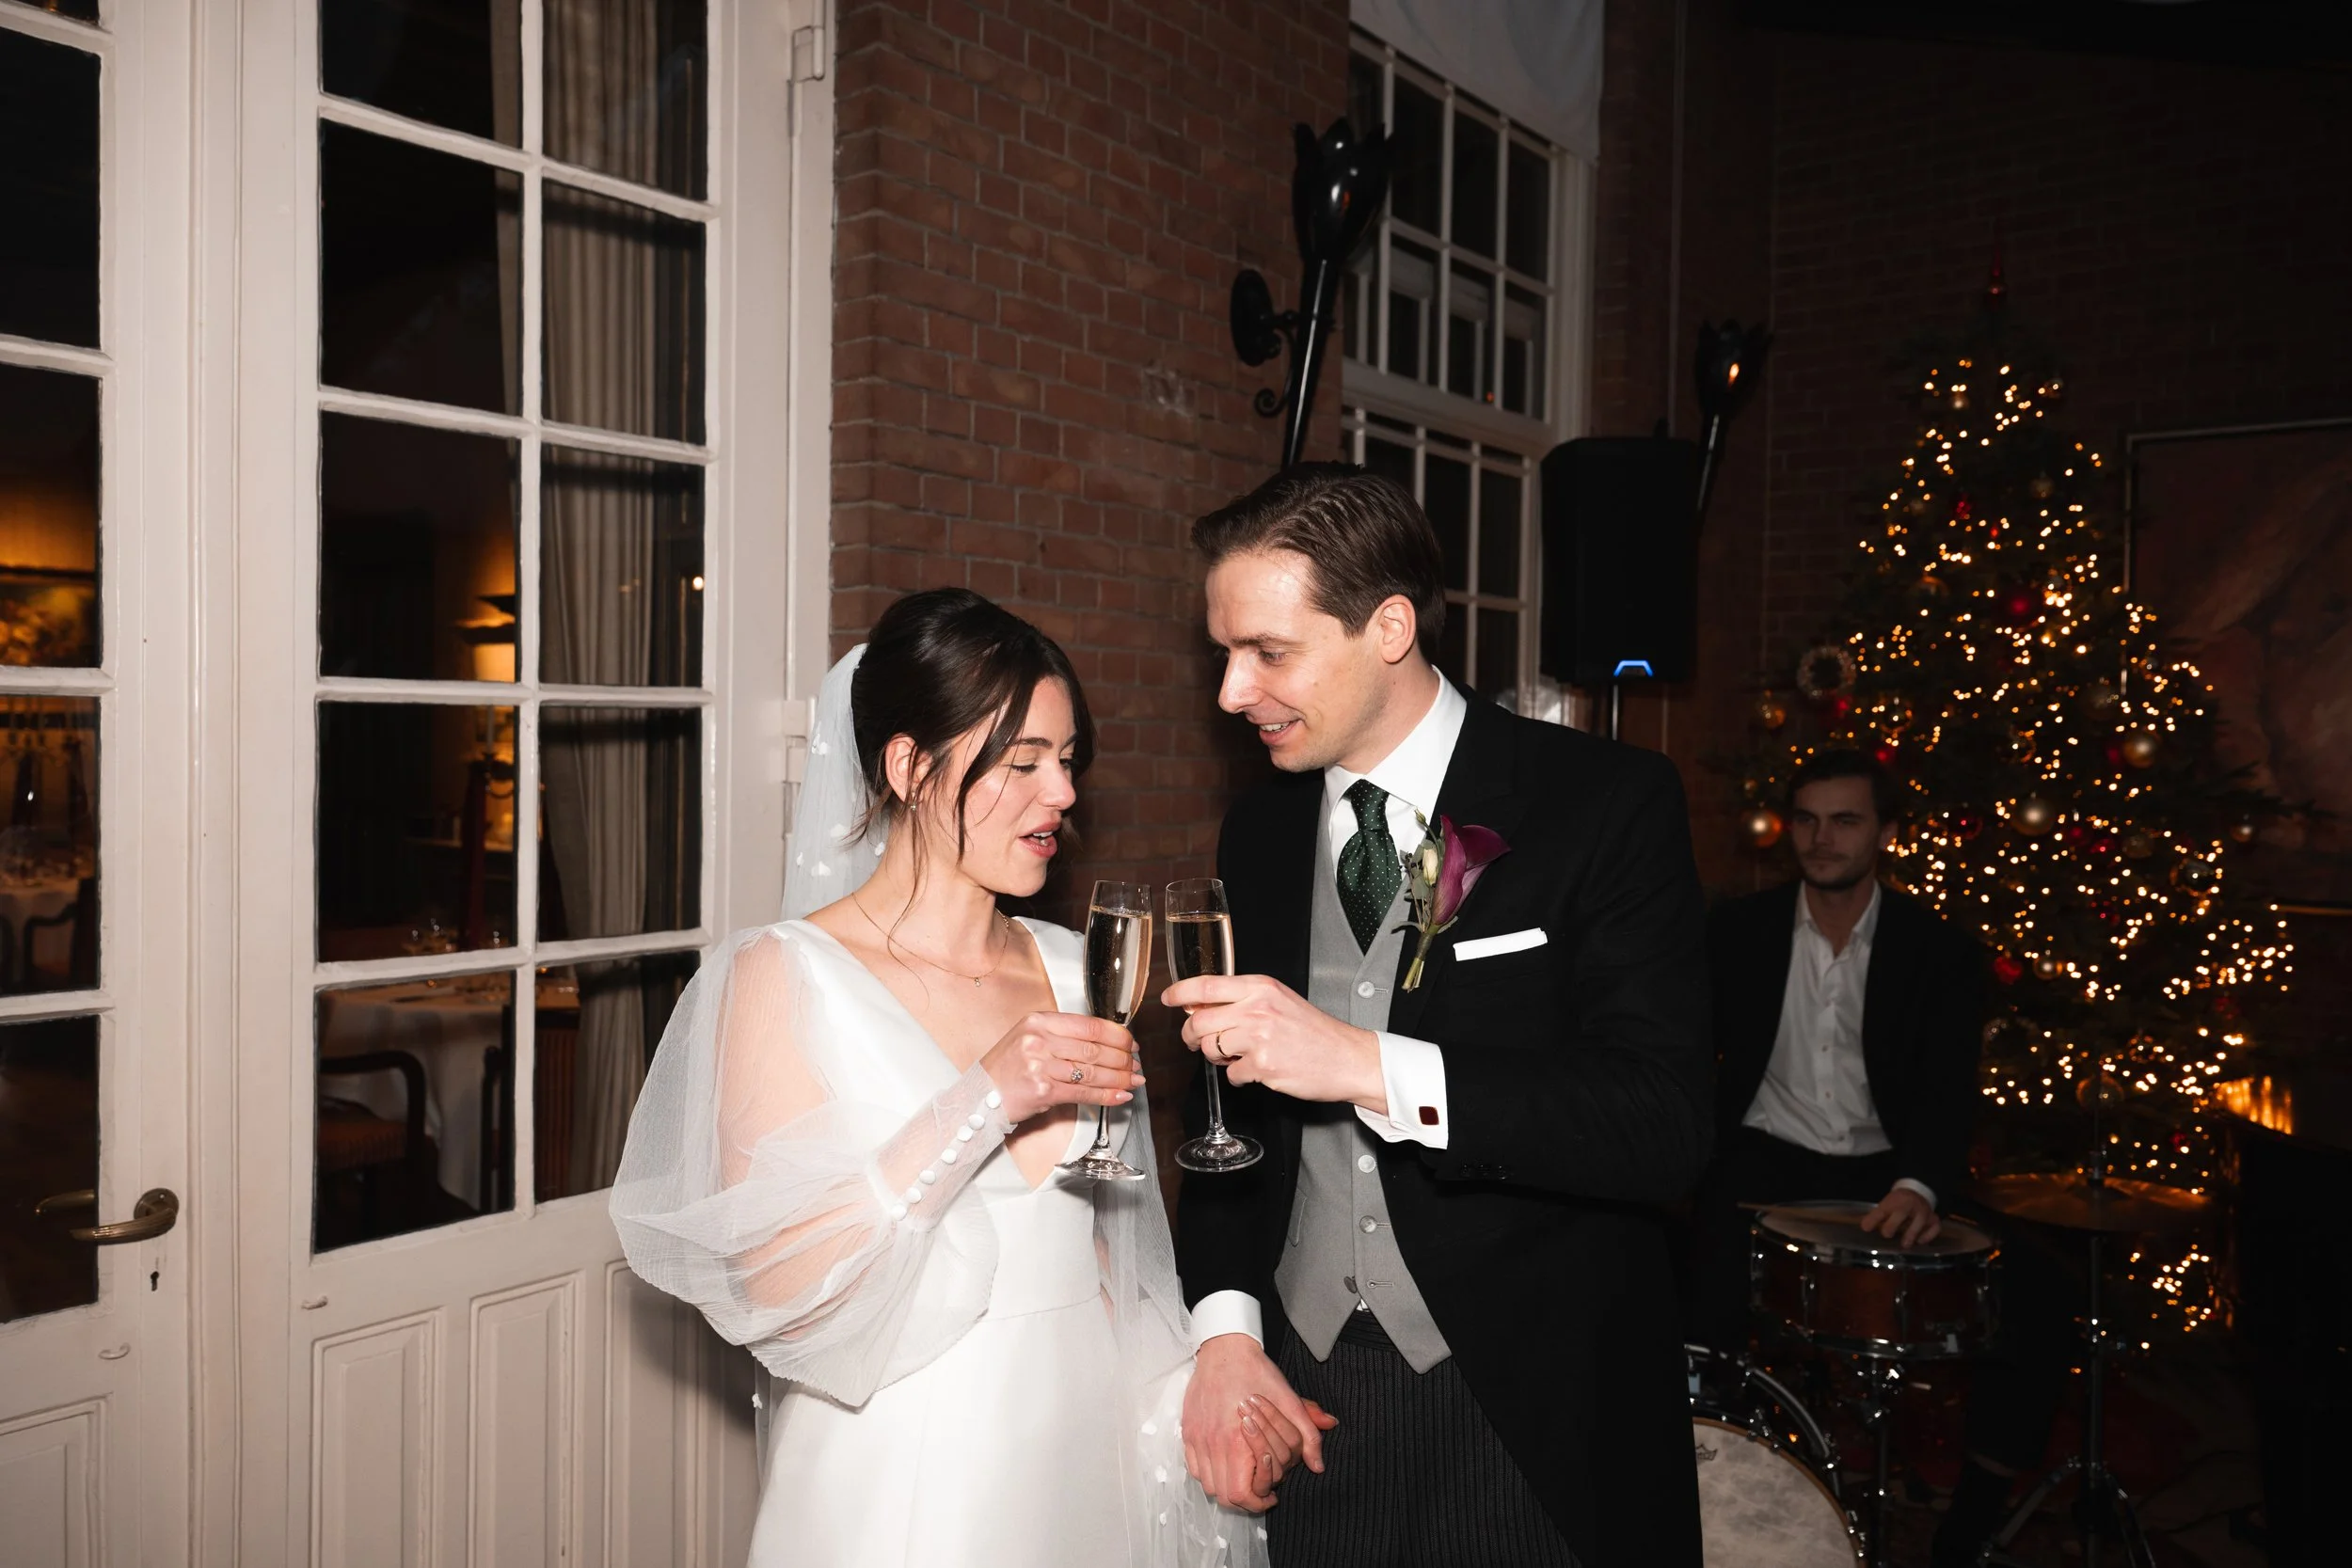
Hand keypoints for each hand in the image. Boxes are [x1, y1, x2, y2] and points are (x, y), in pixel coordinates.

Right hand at [978, 1012, 1144, 1123]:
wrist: (979, 1097)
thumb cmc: (1005, 1070)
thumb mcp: (1029, 1039)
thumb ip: (1063, 1037)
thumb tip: (1105, 1043)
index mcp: (1039, 1021)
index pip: (1089, 1025)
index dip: (1117, 1035)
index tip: (1131, 1043)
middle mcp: (1039, 1040)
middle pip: (1094, 1048)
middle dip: (1123, 1059)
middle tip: (1136, 1065)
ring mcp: (1040, 1065)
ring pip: (1092, 1071)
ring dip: (1119, 1078)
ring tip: (1134, 1080)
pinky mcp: (1042, 1090)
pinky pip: (1083, 1093)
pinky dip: (1106, 1095)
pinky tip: (1120, 1095)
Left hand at [1161, 973, 1383, 1110]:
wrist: (1347, 1058)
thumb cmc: (1314, 1032)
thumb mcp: (1279, 1001)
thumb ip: (1243, 1000)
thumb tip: (1200, 1005)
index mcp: (1261, 987)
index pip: (1206, 985)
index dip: (1180, 992)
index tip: (1168, 999)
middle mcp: (1258, 1008)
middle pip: (1199, 1021)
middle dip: (1190, 1036)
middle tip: (1197, 1042)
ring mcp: (1259, 1037)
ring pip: (1210, 1048)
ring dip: (1216, 1057)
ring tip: (1235, 1057)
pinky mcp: (1262, 1065)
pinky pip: (1230, 1073)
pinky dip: (1237, 1076)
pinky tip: (1256, 1071)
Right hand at [1184, 1333, 1337, 1510]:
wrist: (1225, 1349)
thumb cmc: (1257, 1373)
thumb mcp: (1290, 1402)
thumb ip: (1307, 1436)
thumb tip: (1318, 1465)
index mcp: (1237, 1441)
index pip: (1240, 1495)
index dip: (1258, 1503)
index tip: (1271, 1496)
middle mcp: (1213, 1444)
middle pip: (1223, 1495)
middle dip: (1244, 1498)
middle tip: (1260, 1489)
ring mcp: (1197, 1438)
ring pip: (1207, 1484)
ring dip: (1226, 1485)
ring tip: (1244, 1474)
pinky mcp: (1188, 1431)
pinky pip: (1195, 1467)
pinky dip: (1210, 1472)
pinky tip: (1226, 1461)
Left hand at [1860, 1184, 1940, 1246]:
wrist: (1918, 1191)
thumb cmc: (1899, 1203)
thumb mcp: (1886, 1205)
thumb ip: (1876, 1216)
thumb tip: (1865, 1228)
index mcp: (1895, 1200)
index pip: (1883, 1209)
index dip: (1873, 1219)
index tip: (1865, 1228)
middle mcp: (1910, 1204)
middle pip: (1901, 1212)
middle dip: (1892, 1225)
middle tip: (1887, 1235)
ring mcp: (1923, 1211)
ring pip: (1920, 1220)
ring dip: (1912, 1233)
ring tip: (1905, 1245)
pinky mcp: (1934, 1218)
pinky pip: (1935, 1227)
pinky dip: (1928, 1235)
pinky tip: (1920, 1241)